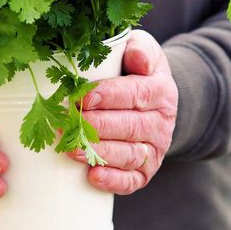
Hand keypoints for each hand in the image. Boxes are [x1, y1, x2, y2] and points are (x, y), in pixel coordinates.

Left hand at [68, 30, 177, 194]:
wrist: (155, 100)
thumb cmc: (137, 71)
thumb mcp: (143, 51)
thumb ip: (140, 48)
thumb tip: (136, 56)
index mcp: (160, 90)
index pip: (135, 94)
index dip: (109, 96)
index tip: (82, 97)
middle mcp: (162, 122)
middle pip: (130, 127)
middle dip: (97, 126)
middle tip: (68, 123)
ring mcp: (155, 149)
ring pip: (129, 154)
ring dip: (99, 153)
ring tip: (70, 149)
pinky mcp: (146, 170)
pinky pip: (133, 180)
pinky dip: (113, 180)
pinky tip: (93, 176)